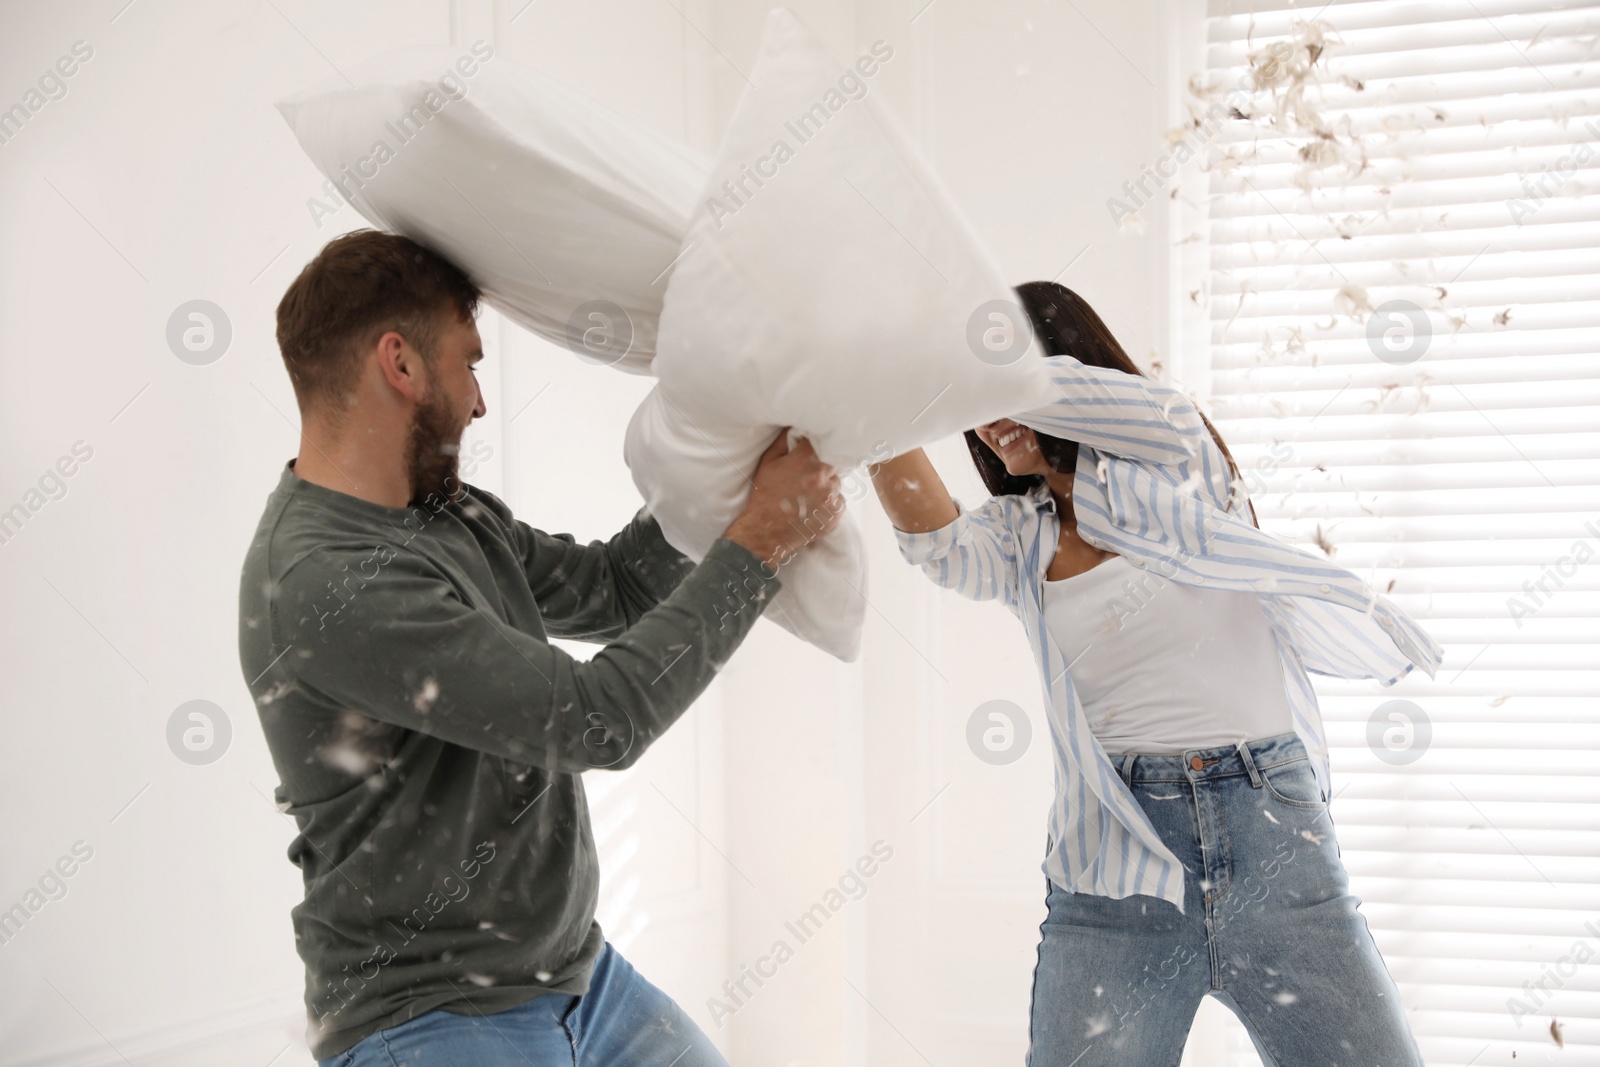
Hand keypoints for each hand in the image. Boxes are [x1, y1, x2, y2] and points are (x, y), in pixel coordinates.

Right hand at [723, 428, 843, 571]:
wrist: (765, 530)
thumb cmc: (764, 494)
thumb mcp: (768, 461)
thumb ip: (784, 440)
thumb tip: (797, 426)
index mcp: (807, 459)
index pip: (823, 442)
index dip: (817, 446)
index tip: (812, 451)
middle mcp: (824, 476)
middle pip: (833, 462)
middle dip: (824, 466)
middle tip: (809, 476)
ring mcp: (832, 496)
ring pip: (837, 482)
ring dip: (827, 485)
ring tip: (809, 494)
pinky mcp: (836, 513)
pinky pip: (839, 501)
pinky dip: (830, 502)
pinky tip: (813, 507)